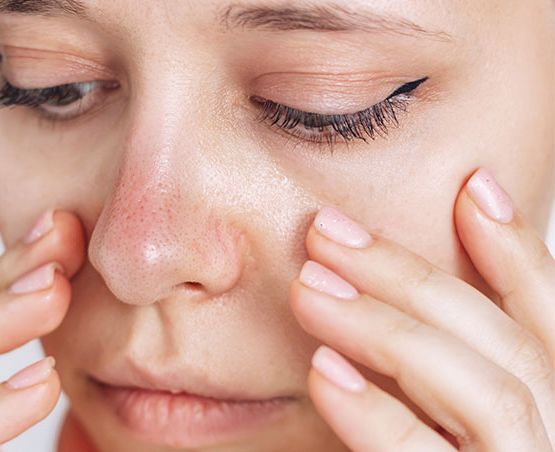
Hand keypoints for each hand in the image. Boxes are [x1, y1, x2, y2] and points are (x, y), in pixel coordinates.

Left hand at [289, 168, 554, 450]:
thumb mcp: (421, 413)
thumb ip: (422, 366)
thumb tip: (366, 278)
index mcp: (543, 413)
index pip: (548, 328)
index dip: (519, 254)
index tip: (471, 186)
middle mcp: (545, 445)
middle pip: (510, 345)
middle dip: (415, 279)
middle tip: (327, 233)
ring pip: (486, 391)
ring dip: (389, 328)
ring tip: (308, 288)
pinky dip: (375, 413)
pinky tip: (322, 370)